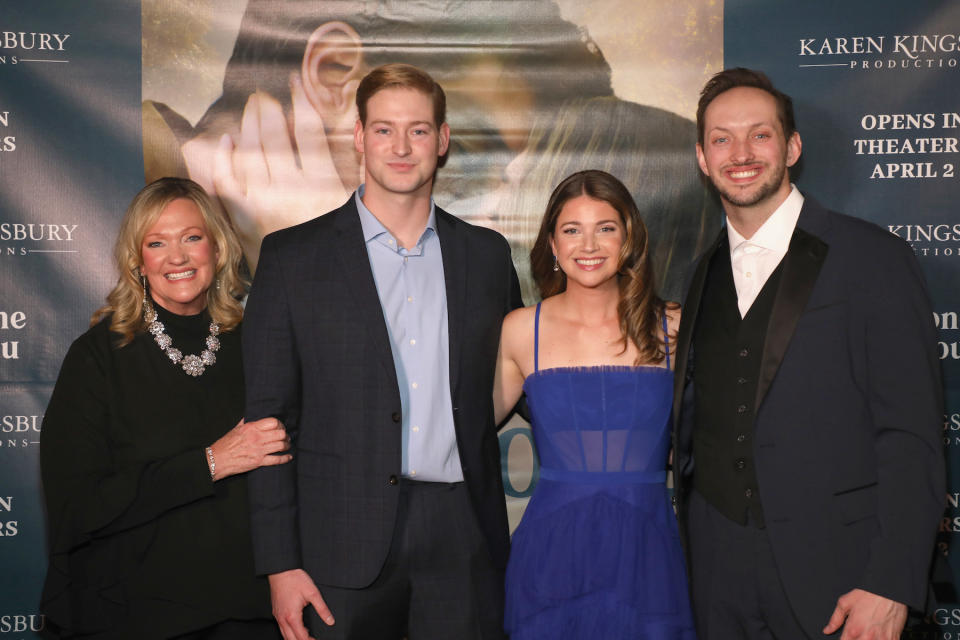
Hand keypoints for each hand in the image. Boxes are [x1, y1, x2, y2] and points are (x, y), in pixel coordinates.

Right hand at [208, 417, 290, 479]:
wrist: (217, 460)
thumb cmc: (225, 444)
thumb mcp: (235, 429)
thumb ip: (245, 422)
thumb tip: (251, 415)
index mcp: (251, 428)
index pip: (273, 422)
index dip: (280, 424)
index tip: (281, 427)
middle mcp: (257, 438)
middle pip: (280, 434)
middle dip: (285, 435)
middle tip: (286, 437)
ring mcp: (259, 450)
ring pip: (281, 446)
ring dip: (286, 445)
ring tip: (287, 445)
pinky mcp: (258, 462)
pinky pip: (276, 460)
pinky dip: (285, 458)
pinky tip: (288, 457)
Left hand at [212, 73, 353, 271]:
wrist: (310, 275)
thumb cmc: (333, 234)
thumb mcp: (347, 199)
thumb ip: (345, 165)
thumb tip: (345, 129)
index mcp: (322, 185)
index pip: (310, 128)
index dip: (302, 99)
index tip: (296, 83)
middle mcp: (291, 190)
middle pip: (274, 134)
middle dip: (268, 109)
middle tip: (265, 98)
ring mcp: (263, 203)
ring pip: (249, 150)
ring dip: (248, 124)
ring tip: (252, 110)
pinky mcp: (243, 216)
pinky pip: (225, 179)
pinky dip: (222, 157)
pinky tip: (227, 141)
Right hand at [269, 568, 334, 639]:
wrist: (281, 570)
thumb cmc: (295, 579)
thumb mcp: (313, 593)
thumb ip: (322, 609)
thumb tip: (330, 620)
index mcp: (292, 616)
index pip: (301, 637)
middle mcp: (282, 619)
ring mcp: (277, 616)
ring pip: (284, 636)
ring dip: (295, 639)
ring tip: (307, 636)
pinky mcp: (276, 612)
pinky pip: (281, 628)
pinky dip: (289, 632)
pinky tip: (296, 628)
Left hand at [822, 588, 906, 638]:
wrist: (890, 591)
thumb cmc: (869, 595)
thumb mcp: (845, 602)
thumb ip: (835, 619)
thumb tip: (827, 630)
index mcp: (852, 630)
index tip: (845, 638)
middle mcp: (866, 637)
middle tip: (858, 633)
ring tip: (868, 634)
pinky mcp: (893, 639)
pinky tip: (878, 635)